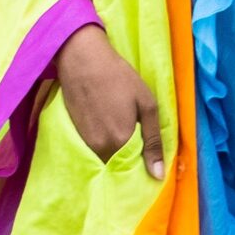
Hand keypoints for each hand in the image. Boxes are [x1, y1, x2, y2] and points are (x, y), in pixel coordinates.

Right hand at [53, 23, 164, 178]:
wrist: (82, 59)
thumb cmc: (119, 77)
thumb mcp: (146, 104)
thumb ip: (154, 141)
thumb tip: (158, 176)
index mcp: (121, 142)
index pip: (135, 169)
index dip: (144, 164)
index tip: (150, 159)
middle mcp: (101, 149)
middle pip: (119, 166)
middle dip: (130, 160)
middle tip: (138, 143)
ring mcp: (85, 143)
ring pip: (106, 159)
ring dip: (116, 154)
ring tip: (122, 132)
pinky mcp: (75, 135)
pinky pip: (94, 150)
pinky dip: (104, 145)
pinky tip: (108, 126)